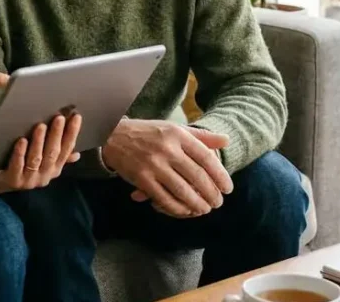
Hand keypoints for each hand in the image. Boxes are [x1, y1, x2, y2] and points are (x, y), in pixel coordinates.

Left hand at [0, 114, 82, 195]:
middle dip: (56, 135)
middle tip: (58, 117)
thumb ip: (56, 156)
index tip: (76, 117)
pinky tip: (21, 140)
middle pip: (52, 153)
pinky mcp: (13, 181)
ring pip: (36, 159)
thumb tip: (77, 153)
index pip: (66, 150)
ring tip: (40, 126)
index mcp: (53, 170)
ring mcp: (29, 180)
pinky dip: (20, 153)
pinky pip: (18, 165)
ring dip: (39, 142)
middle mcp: (44, 177)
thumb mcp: (39, 161)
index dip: (72, 134)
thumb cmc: (18, 165)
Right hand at [100, 119, 232, 217]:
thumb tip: (226, 140)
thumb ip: (201, 136)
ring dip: (197, 204)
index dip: (220, 175)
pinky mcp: (141, 178)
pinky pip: (164, 198)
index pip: (206, 157)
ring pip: (182, 190)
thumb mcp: (174, 128)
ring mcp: (153, 164)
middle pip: (197, 176)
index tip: (228, 188)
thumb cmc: (148, 133)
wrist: (112, 135)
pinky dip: (177, 208)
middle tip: (218, 203)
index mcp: (177, 135)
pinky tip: (185, 211)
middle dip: (211, 193)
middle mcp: (167, 149)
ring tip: (204, 209)